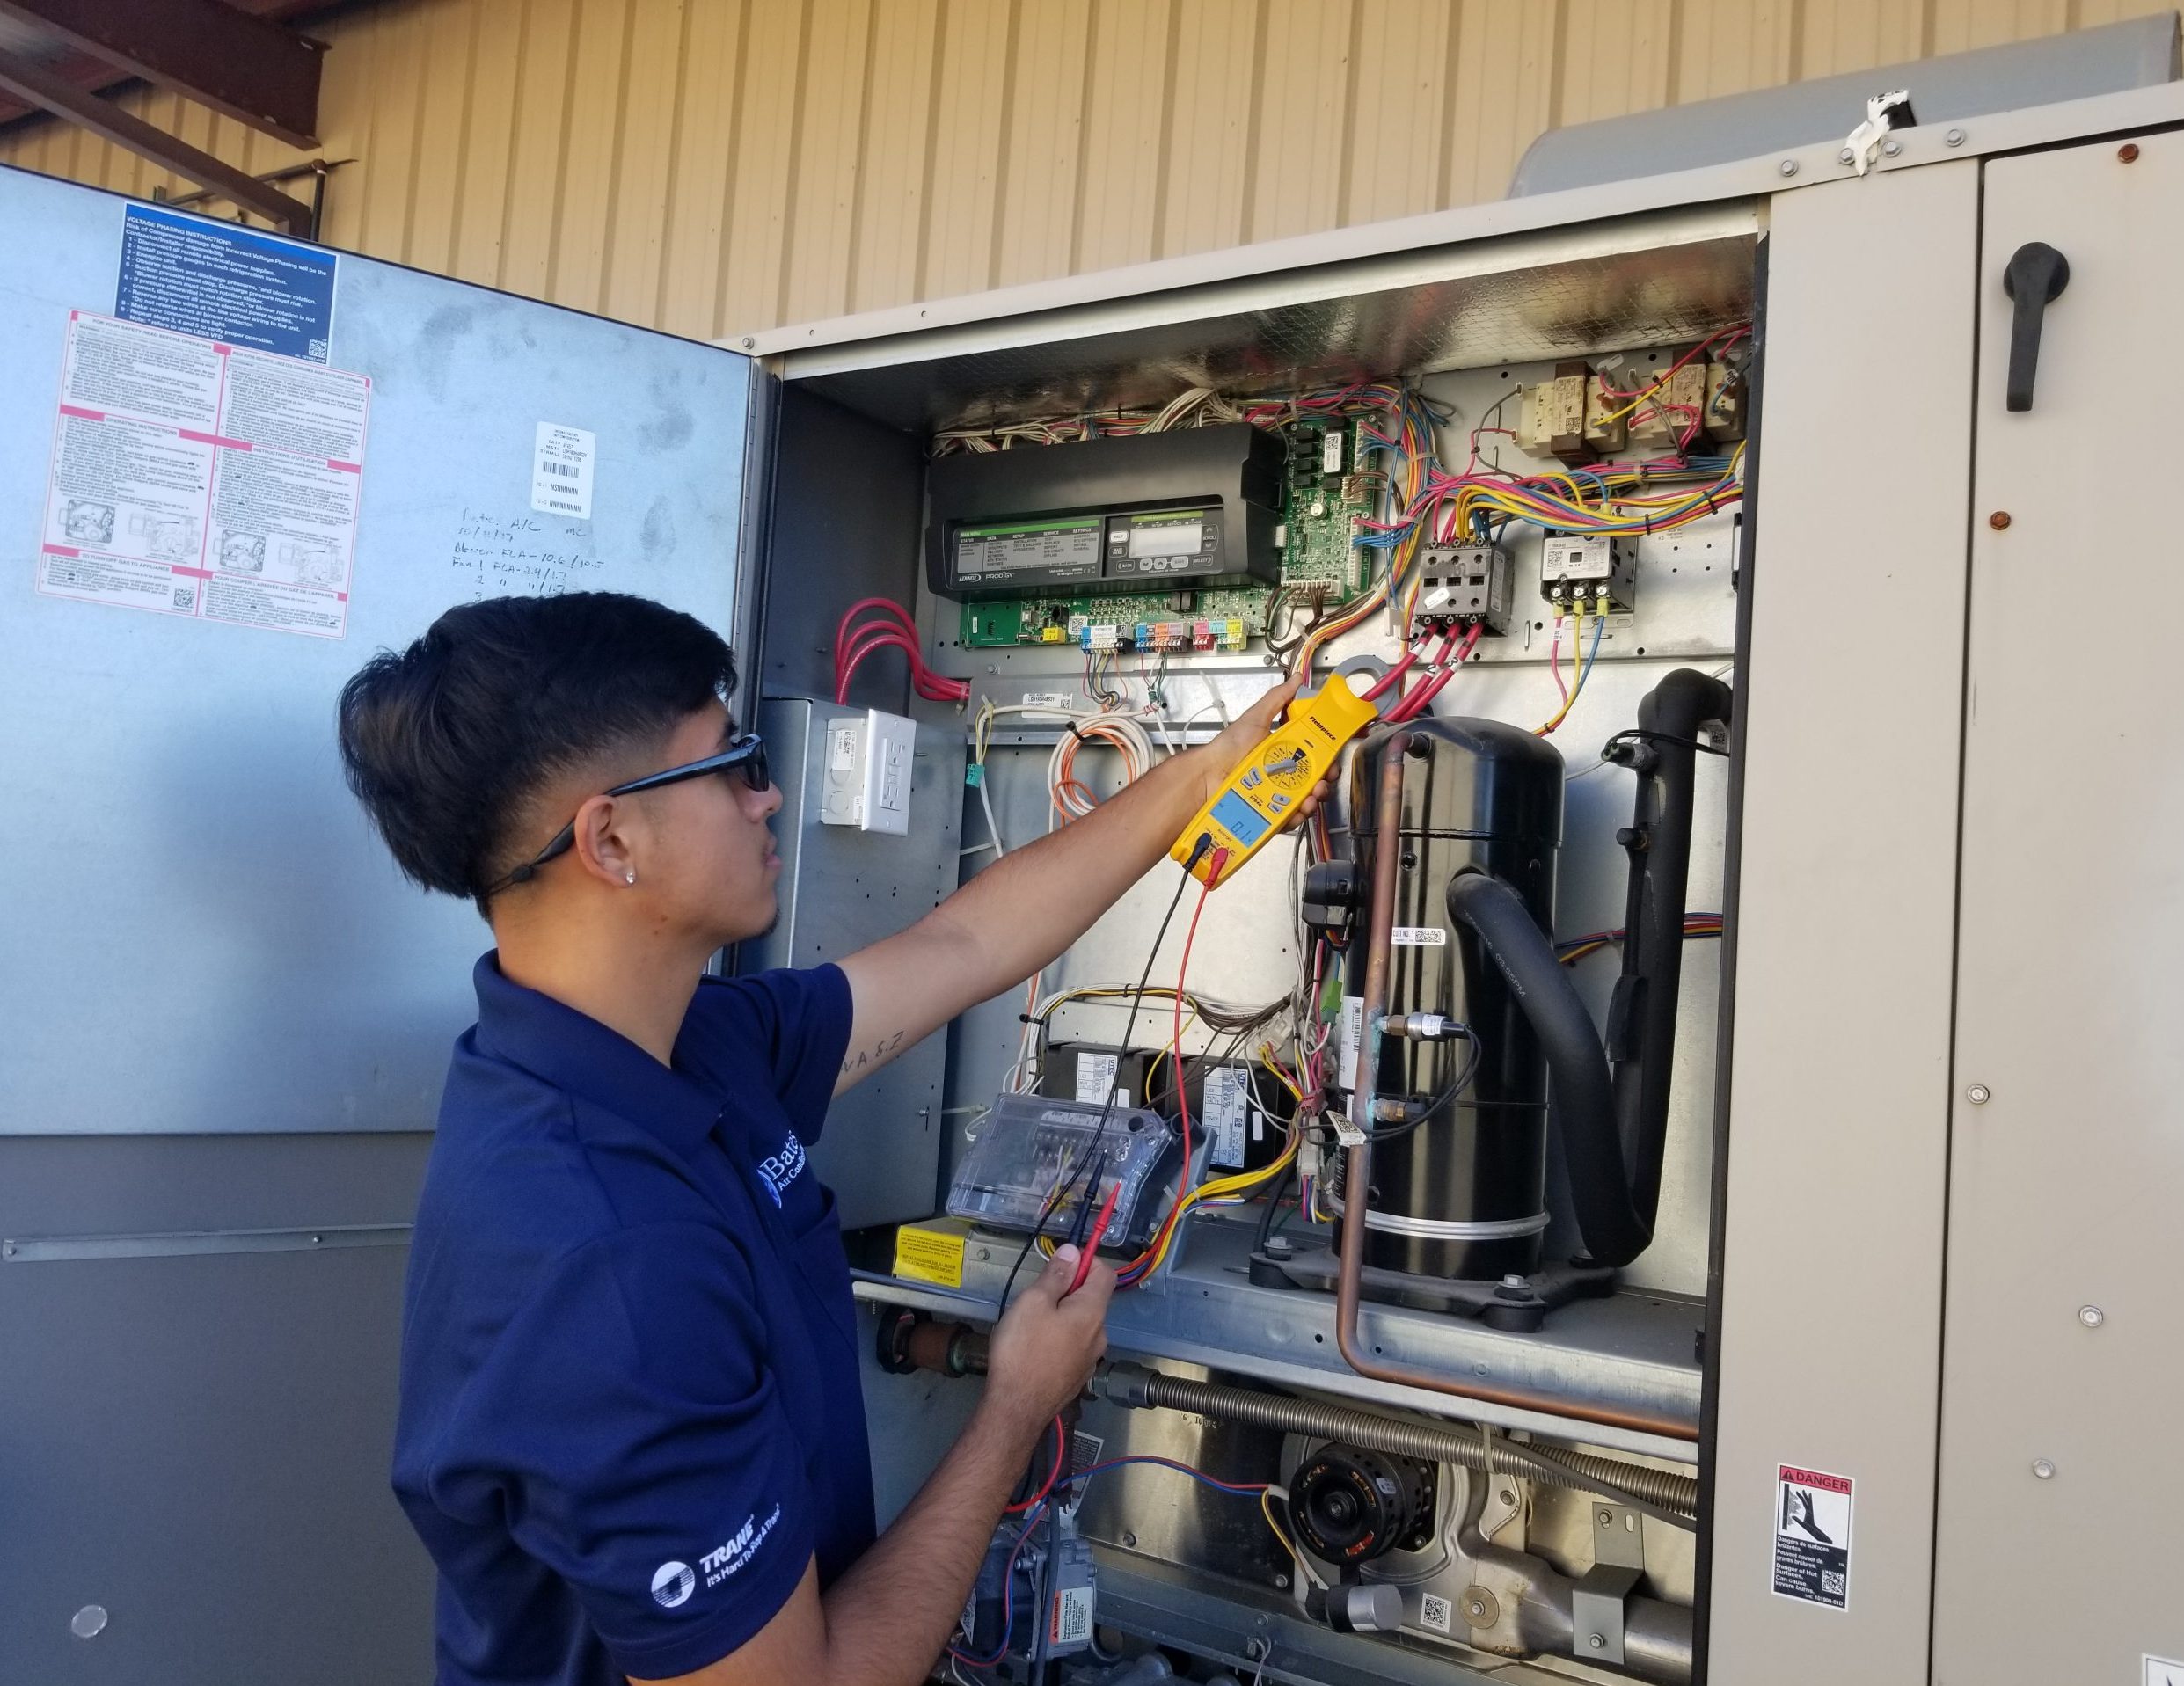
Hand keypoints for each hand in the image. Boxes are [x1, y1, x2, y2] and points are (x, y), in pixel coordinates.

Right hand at [984, 1244, 1113, 1436]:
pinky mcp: (1078, 1376)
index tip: (1061, 1265)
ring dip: (1063, 1316)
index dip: (1087, 1261)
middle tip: (1037, 1298)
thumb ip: (1056, 1275)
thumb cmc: (1022, 1351)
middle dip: (1069, 1291)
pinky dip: (1060, 1338)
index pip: (1106, 1273)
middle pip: (1093, 1299)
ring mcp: (1091, 1358)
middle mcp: (1099, 1335)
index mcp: (1092, 1312)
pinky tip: (1036, 1349)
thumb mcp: (1033, 1302)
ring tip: (1031, 1326)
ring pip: (1082, 1324)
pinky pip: (1074, 1345)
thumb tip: (1072, 1251)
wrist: (1017, 1407)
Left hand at [1190, 675, 1334, 819]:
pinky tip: (1299, 809)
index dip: (1327, 756)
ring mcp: (1278, 793)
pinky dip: (1299, 815)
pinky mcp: (1271, 812)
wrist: (1208, 776)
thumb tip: (1296, 680)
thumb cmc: (1228, 747)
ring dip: (1316, 798)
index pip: (1314, 753)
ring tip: (1312, 796)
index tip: (1332, 757)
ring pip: (1307, 798)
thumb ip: (1277, 699)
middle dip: (1325, 779)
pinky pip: (1291, 816)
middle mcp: (1283, 772)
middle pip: (1315, 778)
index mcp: (1283, 749)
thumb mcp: (1256, 717)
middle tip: (1324, 779)